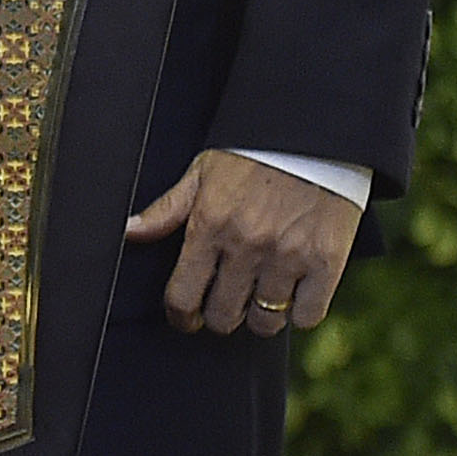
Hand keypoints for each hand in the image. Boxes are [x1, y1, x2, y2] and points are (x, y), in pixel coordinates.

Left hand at [125, 151, 359, 337]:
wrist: (315, 132)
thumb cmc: (255, 153)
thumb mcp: (203, 173)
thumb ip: (167, 210)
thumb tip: (130, 232)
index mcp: (210, 224)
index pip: (183, 297)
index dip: (181, 316)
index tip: (186, 317)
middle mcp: (246, 245)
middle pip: (223, 317)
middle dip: (220, 315)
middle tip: (225, 302)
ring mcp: (287, 257)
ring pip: (264, 322)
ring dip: (259, 316)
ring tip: (260, 296)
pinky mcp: (326, 263)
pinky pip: (307, 317)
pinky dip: (300, 312)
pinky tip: (294, 293)